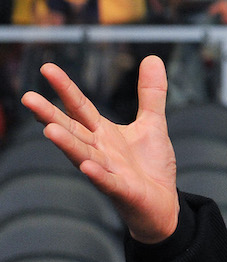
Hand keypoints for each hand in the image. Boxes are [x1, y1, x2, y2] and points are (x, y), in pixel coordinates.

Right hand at [21, 57, 179, 243]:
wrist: (163, 202)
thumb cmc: (151, 165)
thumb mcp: (153, 123)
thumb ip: (151, 94)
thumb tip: (152, 59)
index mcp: (103, 133)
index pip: (80, 107)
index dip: (65, 88)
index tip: (47, 68)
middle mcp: (99, 150)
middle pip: (72, 129)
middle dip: (51, 115)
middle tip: (28, 98)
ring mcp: (108, 171)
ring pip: (83, 155)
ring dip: (67, 144)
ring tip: (49, 130)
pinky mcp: (122, 190)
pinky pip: (107, 182)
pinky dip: (97, 174)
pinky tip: (87, 167)